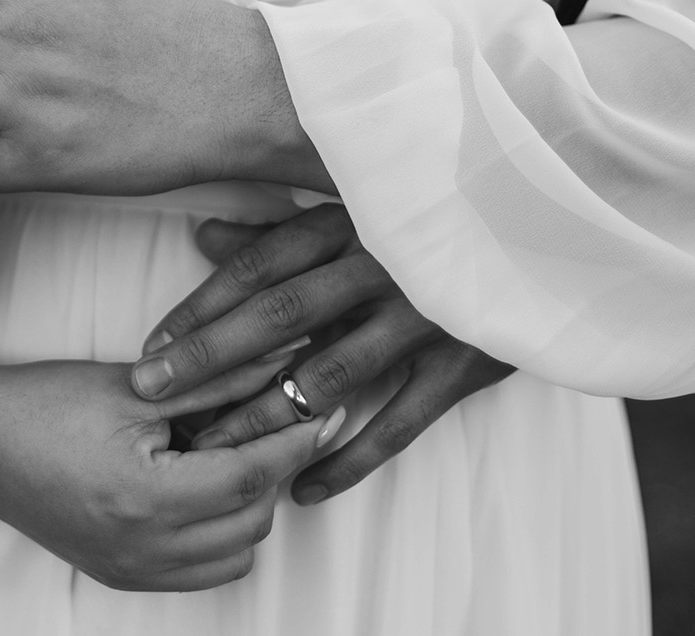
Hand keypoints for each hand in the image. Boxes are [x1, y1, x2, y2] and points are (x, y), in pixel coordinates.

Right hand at [0, 330, 330, 590]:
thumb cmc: (44, 405)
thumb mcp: (135, 386)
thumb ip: (213, 380)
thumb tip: (278, 359)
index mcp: (145, 498)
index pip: (249, 477)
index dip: (292, 441)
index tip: (321, 411)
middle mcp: (143, 549)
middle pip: (250, 520)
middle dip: (272, 469)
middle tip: (274, 419)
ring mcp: (131, 571)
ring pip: (233, 554)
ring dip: (248, 505)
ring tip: (233, 449)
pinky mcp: (121, 576)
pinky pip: (200, 571)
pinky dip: (219, 533)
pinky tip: (202, 484)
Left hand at [127, 205, 513, 503]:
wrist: (542, 228)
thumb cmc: (431, 214)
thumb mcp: (357, 207)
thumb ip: (282, 227)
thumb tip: (204, 236)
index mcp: (350, 219)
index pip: (260, 264)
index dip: (201, 304)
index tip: (151, 343)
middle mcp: (380, 265)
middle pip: (279, 315)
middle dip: (209, 357)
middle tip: (152, 392)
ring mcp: (422, 315)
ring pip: (330, 373)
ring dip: (266, 413)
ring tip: (211, 448)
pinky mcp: (462, 361)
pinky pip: (399, 422)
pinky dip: (350, 458)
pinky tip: (304, 488)